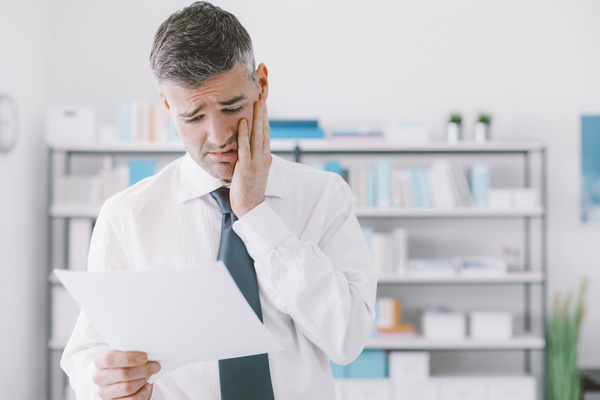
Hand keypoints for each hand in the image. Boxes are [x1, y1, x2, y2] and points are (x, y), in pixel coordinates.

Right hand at [93, 350, 160, 399]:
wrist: (120, 377)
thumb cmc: (125, 362)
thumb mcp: (125, 354)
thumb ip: (132, 352)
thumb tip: (148, 355)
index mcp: (100, 361)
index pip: (110, 359)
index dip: (128, 358)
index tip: (145, 357)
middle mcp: (99, 377)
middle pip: (123, 374)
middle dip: (143, 370)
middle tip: (155, 366)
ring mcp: (105, 392)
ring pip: (128, 388)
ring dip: (143, 380)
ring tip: (149, 375)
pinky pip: (131, 399)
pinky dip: (143, 392)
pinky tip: (146, 386)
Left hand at [230, 99, 271, 217]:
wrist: (251, 207)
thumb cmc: (250, 191)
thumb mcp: (255, 172)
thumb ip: (255, 159)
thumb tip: (254, 149)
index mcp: (266, 158)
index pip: (266, 133)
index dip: (265, 118)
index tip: (263, 104)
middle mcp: (264, 157)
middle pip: (265, 130)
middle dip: (263, 113)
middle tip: (262, 96)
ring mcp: (256, 162)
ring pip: (258, 136)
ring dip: (257, 118)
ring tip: (257, 103)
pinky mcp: (247, 167)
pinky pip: (245, 147)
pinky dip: (244, 134)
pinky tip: (243, 122)